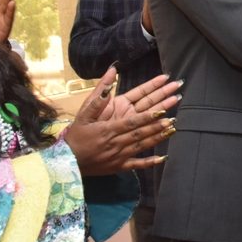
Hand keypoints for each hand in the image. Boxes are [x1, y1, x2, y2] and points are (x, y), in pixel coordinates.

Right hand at [66, 69, 181, 175]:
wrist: (66, 162)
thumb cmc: (76, 135)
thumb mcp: (83, 114)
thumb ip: (99, 96)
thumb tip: (111, 75)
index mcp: (108, 129)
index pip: (132, 122)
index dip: (148, 117)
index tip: (162, 110)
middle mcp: (116, 143)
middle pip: (140, 133)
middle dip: (158, 123)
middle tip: (174, 116)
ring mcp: (118, 156)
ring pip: (141, 146)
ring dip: (158, 138)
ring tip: (173, 129)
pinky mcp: (118, 167)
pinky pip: (136, 165)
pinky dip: (150, 163)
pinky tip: (163, 158)